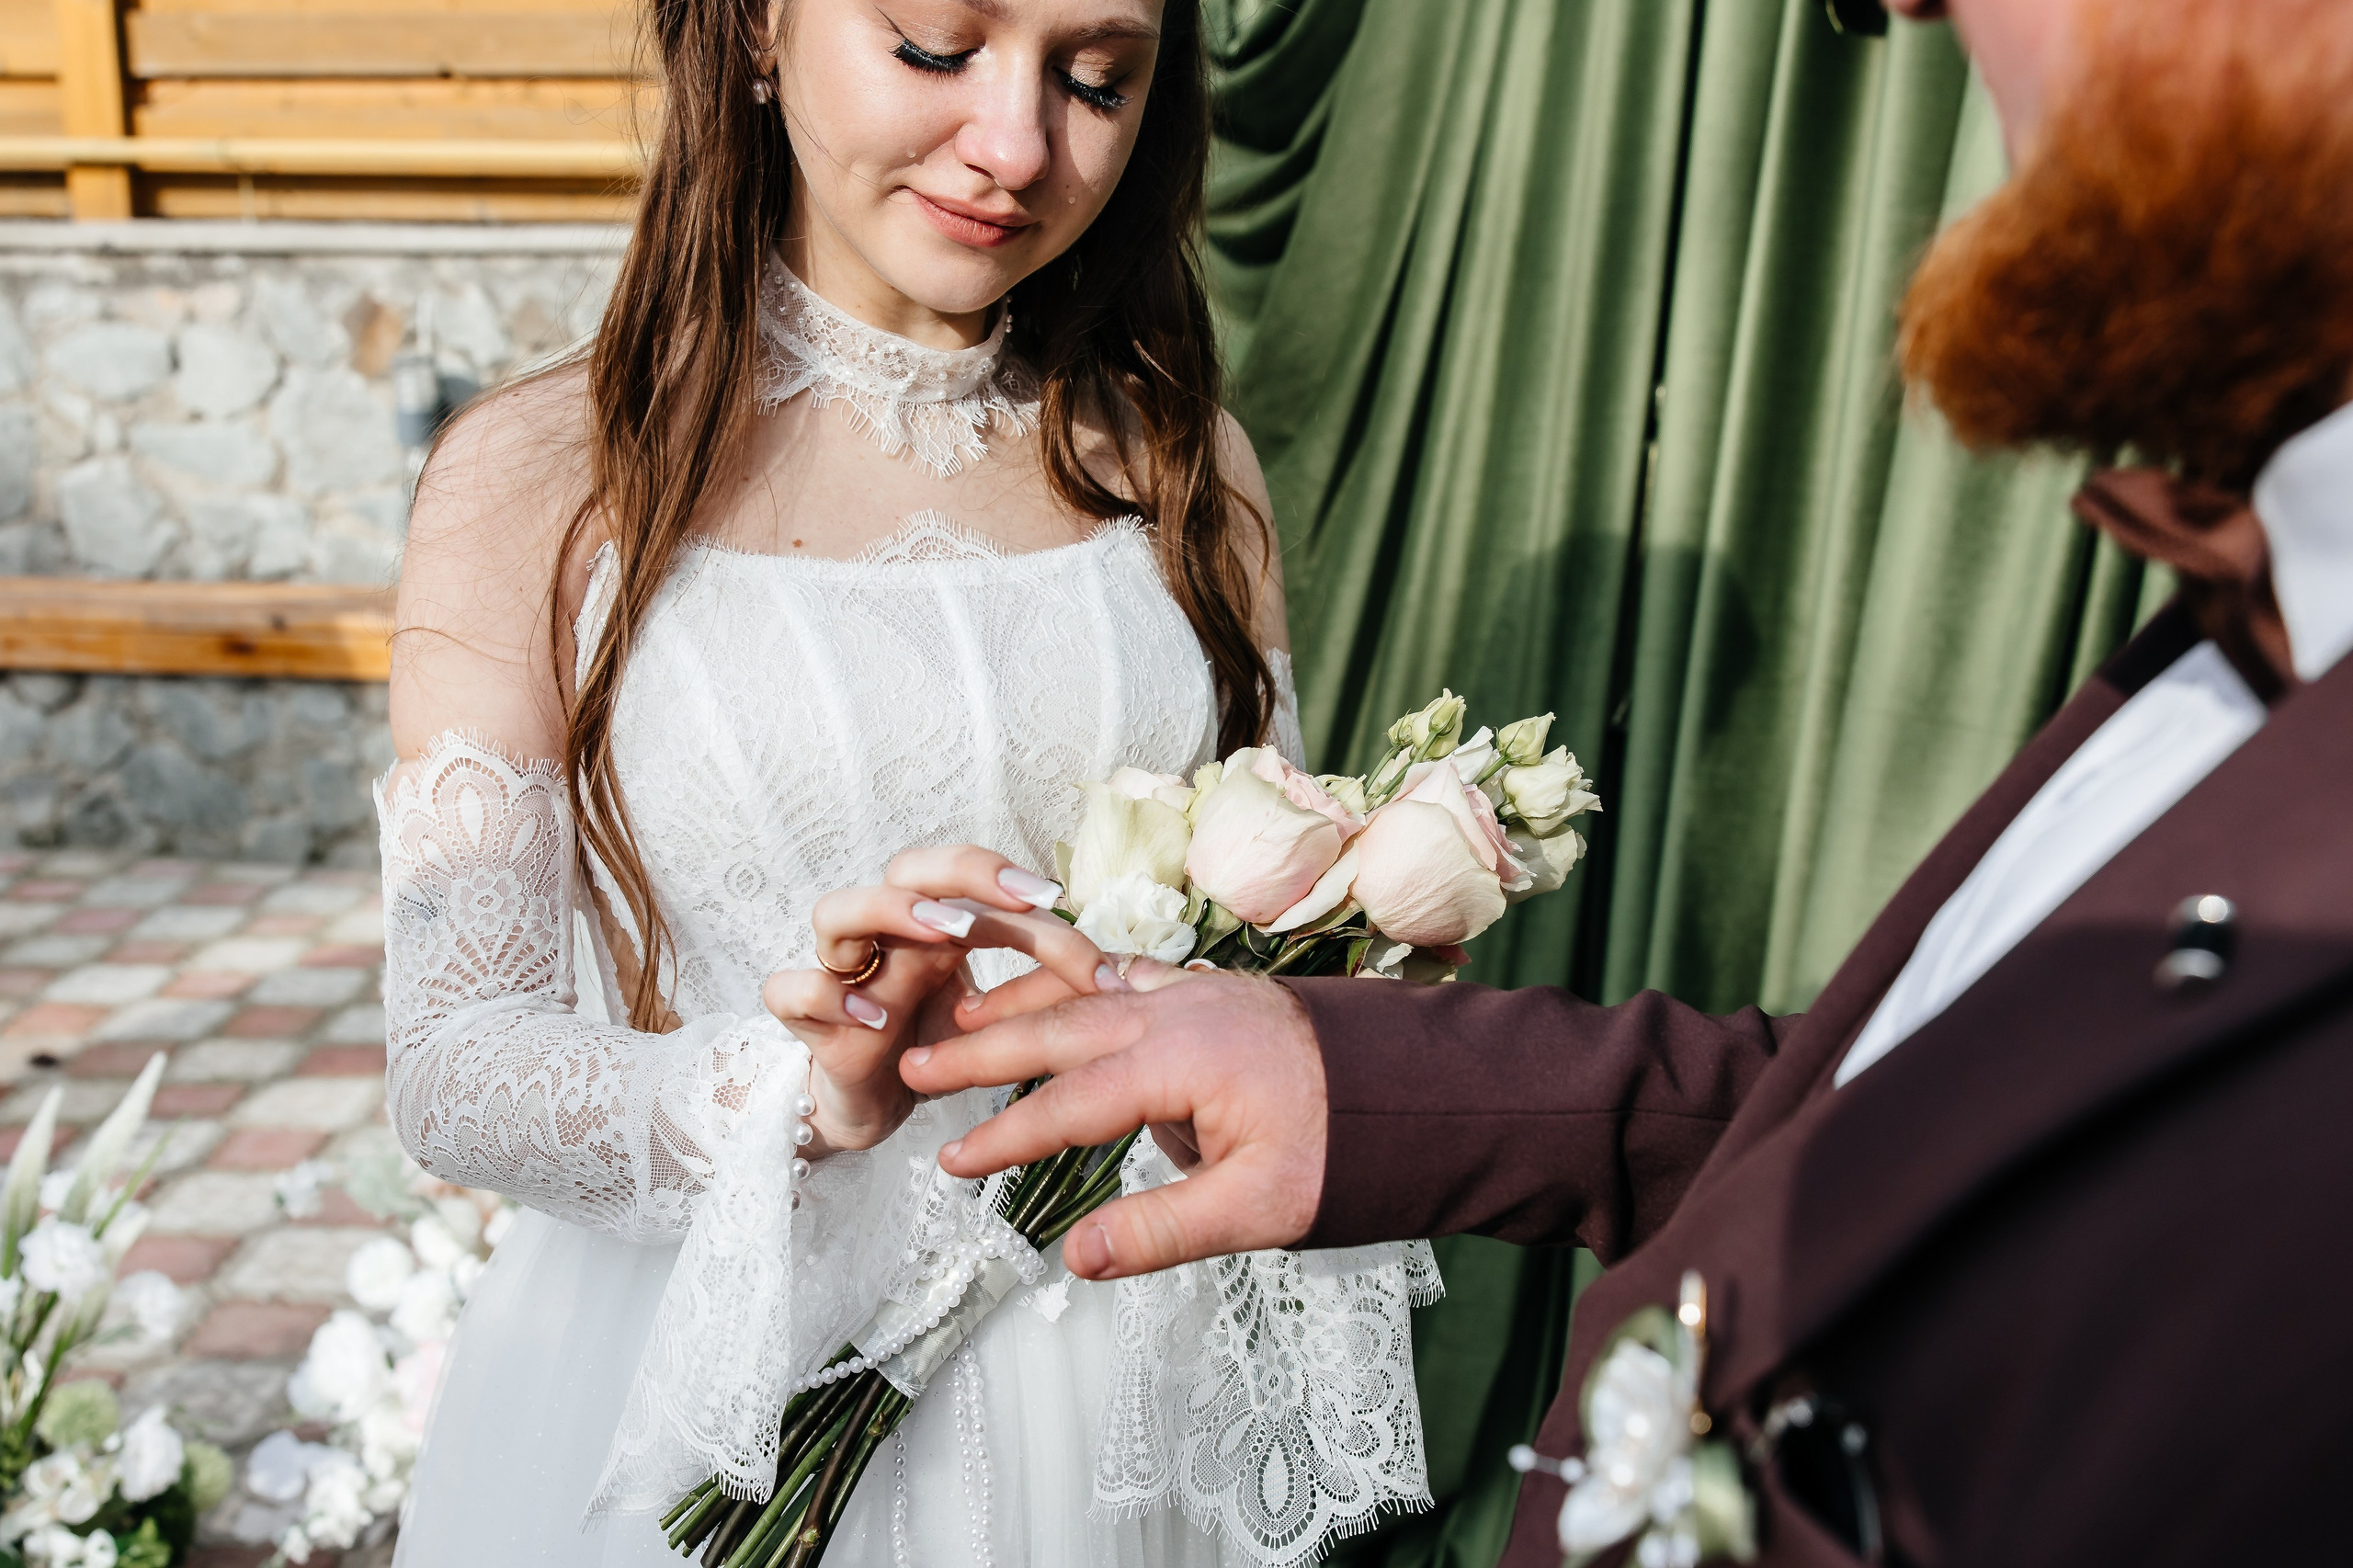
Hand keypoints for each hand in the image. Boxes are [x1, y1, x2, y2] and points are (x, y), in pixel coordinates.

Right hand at [762, 847, 1115, 1155]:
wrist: (872, 1106)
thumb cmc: (935, 1043)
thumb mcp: (995, 1015)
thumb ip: (1043, 990)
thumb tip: (1127, 979)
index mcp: (936, 923)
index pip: (975, 877)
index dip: (1015, 883)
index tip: (1063, 907)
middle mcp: (888, 934)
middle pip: (908, 866)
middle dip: (962, 874)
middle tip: (1019, 898)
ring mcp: (843, 971)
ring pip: (836, 910)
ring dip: (892, 913)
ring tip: (944, 935)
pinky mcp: (806, 1021)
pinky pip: (791, 988)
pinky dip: (825, 995)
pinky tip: (872, 1020)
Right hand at [899, 962, 1327, 1279]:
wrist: (1426, 1087)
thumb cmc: (1351, 1148)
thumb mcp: (1259, 1209)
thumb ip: (1159, 1231)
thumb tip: (1073, 1259)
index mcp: (1182, 1061)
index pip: (1070, 1103)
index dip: (1005, 1136)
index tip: (951, 1164)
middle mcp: (1179, 1011)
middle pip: (1060, 1026)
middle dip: (982, 1048)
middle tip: (918, 1064)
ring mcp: (1198, 991)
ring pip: (1089, 987)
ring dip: (1024, 1001)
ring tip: (964, 1013)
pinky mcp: (1216, 990)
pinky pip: (1129, 972)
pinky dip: (1081, 979)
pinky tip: (1064, 984)